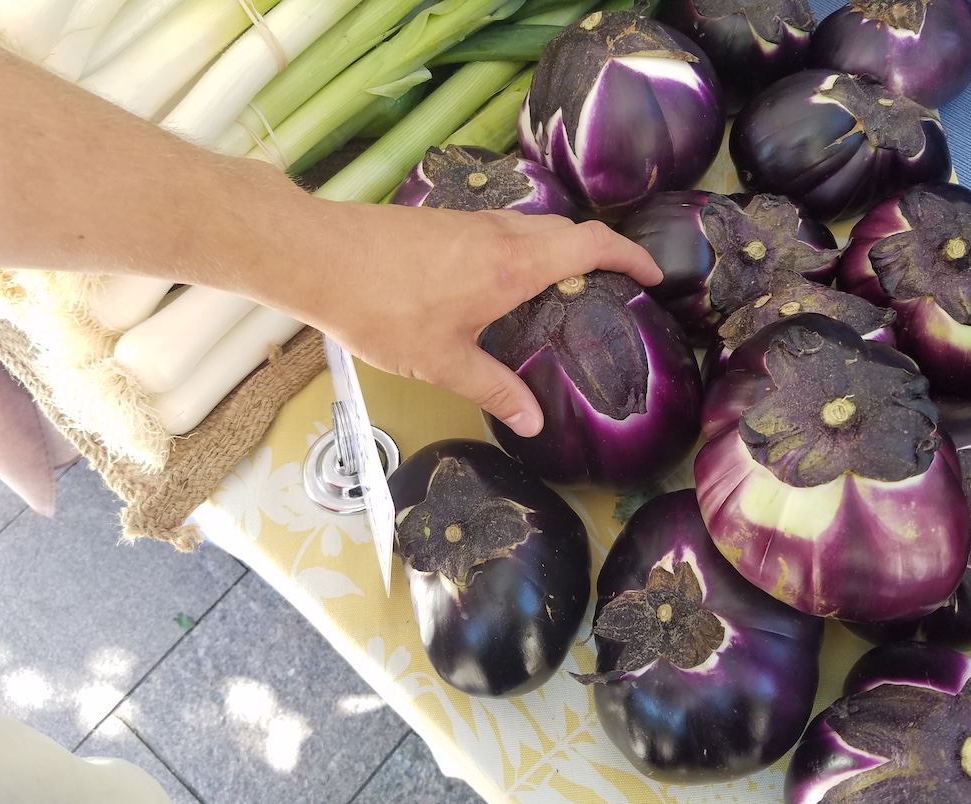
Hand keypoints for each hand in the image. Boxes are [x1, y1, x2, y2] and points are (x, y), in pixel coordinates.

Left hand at [296, 201, 661, 436]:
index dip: (630, 255)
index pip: (592, 243)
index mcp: (513, 264)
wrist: (318, 258)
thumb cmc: (384, 310)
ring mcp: (469, 221)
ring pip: (532, 226)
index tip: (652, 274)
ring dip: (557, 248)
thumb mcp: (443, 362)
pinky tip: (503, 284)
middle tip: (610, 290)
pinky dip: (523, 249)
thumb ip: (494, 390)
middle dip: (598, 252)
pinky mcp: (442, 221)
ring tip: (562, 289)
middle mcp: (499, 232)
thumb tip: (534, 423)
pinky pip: (501, 229)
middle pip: (567, 230)